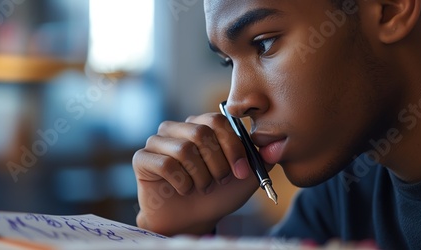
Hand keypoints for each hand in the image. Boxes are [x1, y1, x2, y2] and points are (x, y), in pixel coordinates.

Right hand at [133, 113, 260, 235]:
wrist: (192, 219)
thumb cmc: (218, 194)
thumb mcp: (246, 177)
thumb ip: (262, 158)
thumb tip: (277, 145)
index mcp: (202, 125)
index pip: (219, 121)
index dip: (232, 147)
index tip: (240, 171)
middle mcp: (178, 128)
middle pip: (201, 133)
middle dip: (217, 164)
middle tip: (218, 181)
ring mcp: (158, 141)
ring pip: (184, 150)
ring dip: (200, 176)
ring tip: (201, 187)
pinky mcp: (143, 158)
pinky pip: (166, 164)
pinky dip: (182, 183)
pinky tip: (184, 190)